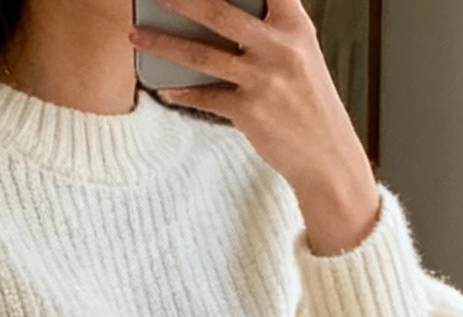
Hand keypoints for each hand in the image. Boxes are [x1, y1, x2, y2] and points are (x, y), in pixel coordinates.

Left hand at [130, 0, 380, 256]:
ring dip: (163, 43)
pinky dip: (180, 92)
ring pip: (203, 55)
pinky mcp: (249, 112)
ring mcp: (263, 80)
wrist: (326, 156)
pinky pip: (204, 97)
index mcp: (294, 24)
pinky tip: (162, 87)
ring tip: (135, 34)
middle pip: (220, 13)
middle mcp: (279, 47)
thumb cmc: (308, 100)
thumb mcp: (301, 52)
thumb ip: (271, 27)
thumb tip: (219, 14)